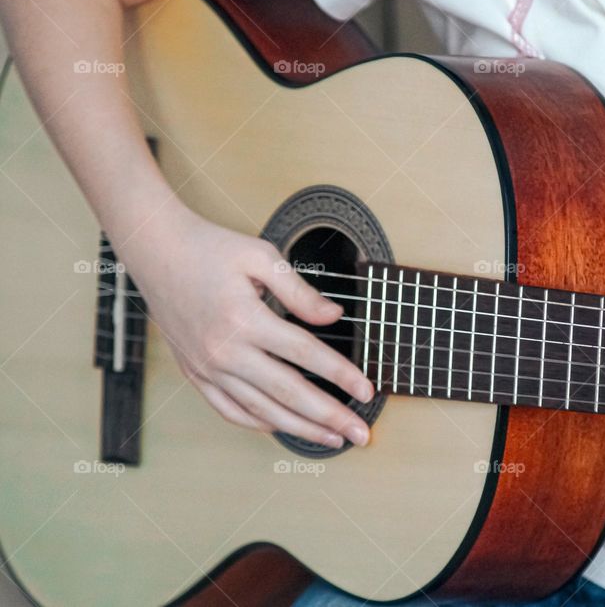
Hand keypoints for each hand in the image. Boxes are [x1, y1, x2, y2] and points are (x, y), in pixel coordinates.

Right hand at [122, 208, 373, 447]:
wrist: (155, 251)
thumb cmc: (209, 248)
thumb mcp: (261, 256)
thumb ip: (300, 291)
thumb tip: (334, 316)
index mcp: (245, 319)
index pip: (306, 354)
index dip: (341, 375)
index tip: (367, 390)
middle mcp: (225, 350)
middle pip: (288, 393)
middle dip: (330, 417)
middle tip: (360, 433)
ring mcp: (208, 367)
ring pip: (262, 410)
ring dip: (301, 429)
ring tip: (332, 439)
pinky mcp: (195, 374)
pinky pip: (230, 410)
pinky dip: (259, 424)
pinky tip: (284, 428)